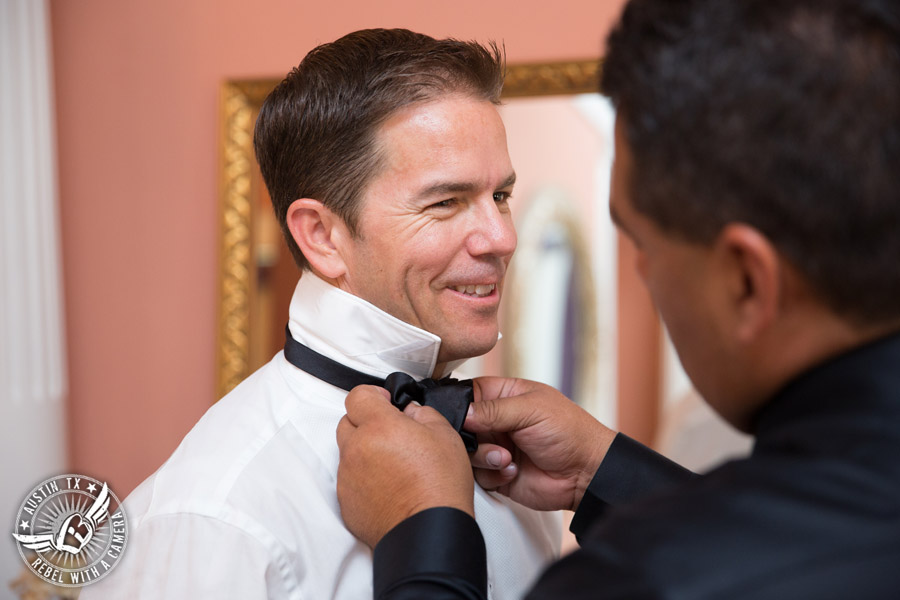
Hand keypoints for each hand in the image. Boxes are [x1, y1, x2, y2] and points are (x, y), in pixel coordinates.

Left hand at [336, 385, 474, 547]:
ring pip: (348, 453)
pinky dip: (364, 479)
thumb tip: (411, 411)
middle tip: (391, 435)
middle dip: (366, 423)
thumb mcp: (445, 436)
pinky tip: (388, 487)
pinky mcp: (347, 502)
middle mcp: (357, 449)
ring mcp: (348, 477)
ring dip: (365, 452)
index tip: (385, 403)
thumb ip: (423, 413)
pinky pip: (349, 480)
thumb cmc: (439, 488)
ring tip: (394, 466)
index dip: (372, 396)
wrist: (429, 532)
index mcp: (379, 427)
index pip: (358, 396)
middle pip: (347, 423)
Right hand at [466, 377, 616, 511]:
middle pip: (461, 425)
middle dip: (469, 435)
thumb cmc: (569, 432)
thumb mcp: (531, 410)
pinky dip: (492, 474)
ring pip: (466, 452)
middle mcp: (496, 422)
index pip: (469, 393)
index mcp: (505, 396)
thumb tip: (462, 412)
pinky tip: (513, 471)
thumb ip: (493, 410)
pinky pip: (477, 475)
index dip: (460, 403)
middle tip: (486, 439)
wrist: (585, 474)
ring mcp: (495, 447)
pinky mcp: (497, 473)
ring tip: (507, 458)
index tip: (461, 415)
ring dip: (484, 456)